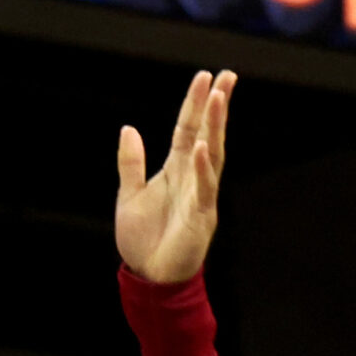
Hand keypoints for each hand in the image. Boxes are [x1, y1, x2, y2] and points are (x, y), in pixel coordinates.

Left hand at [115, 70, 234, 282]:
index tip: (207, 78)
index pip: (188, 130)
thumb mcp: (129, 194)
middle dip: (216, 106)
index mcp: (176, 171)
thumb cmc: (143, 240)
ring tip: (219, 99)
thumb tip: (128, 128)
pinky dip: (204, 169)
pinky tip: (205, 148)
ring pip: (212, 156)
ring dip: (216, 127)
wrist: (149, 278)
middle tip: (227, 77)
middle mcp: (192, 179)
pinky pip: (204, 189)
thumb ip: (131, 163)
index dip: (195, 104)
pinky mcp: (200, 218)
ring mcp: (200, 197)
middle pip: (208, 135)